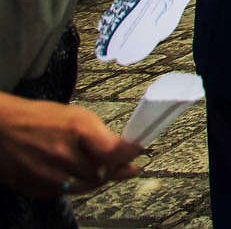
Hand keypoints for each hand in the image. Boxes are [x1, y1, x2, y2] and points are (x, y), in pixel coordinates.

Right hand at [0, 93, 142, 196]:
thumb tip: (128, 153)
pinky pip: (64, 192)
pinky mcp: (33, 187)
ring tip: (92, 164)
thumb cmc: (40, 118)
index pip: (113, 151)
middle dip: (111, 168)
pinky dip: (73, 184)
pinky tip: (71, 171)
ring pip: (84, 186)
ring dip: (94, 178)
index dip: (129, 154)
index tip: (138, 153)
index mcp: (76, 129)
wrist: (0, 128)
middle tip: (118, 163)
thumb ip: (102, 136)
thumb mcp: (76, 117)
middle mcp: (61, 154)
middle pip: (101, 174)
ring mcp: (46, 174)